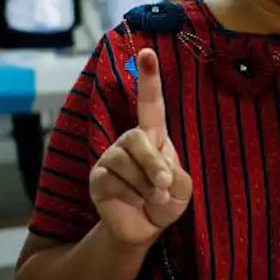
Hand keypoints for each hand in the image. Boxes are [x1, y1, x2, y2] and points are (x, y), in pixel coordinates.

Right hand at [88, 49, 192, 246]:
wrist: (143, 227)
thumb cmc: (165, 200)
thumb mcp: (182, 189)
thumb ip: (177, 177)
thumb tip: (158, 178)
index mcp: (154, 136)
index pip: (151, 103)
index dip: (149, 78)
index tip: (147, 52)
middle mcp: (129, 141)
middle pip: (137, 138)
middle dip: (153, 164)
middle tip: (164, 185)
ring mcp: (110, 157)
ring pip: (125, 162)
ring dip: (145, 185)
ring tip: (152, 197)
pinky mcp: (98, 177)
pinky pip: (113, 181)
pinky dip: (131, 196)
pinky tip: (132, 201)